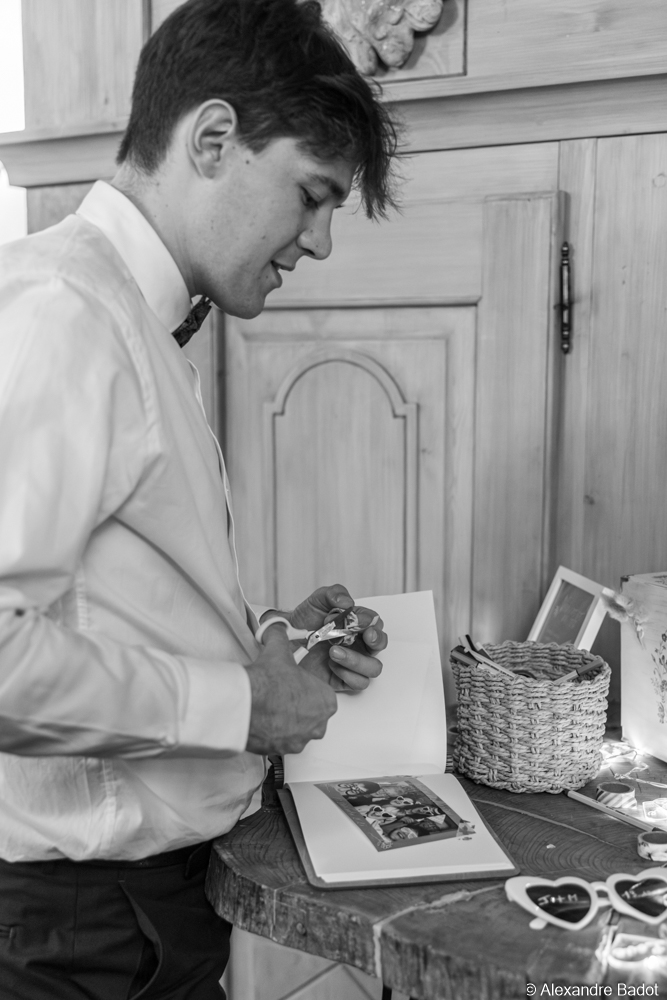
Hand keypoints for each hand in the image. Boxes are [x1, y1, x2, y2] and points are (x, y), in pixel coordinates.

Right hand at [245, 624, 336, 754]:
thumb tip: (276, 626)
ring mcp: (301, 740)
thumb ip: (280, 636)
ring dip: (287, 721)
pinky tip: (263, 719)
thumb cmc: (267, 682)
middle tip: (281, 695)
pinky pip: (282, 741)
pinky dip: (274, 733)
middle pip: (312, 714)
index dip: (306, 688)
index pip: (322, 695)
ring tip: (271, 707)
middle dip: (299, 706)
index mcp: (326, 701)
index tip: (294, 684)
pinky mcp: (283, 750)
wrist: (245, 704)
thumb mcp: (278, 650)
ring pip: (298, 730)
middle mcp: (318, 724)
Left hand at [290, 584, 387, 692]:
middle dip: (376, 640)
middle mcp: (359, 644)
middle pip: (380, 644)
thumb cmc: (305, 621)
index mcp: (358, 624)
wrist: (286, 639)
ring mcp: (353, 662)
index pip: (374, 622)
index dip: (369, 621)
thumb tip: (348, 602)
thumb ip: (333, 594)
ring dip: (357, 660)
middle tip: (366, 636)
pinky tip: (331, 665)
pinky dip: (347, 675)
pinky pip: (359, 683)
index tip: (355, 620)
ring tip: (333, 651)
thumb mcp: (317, 601)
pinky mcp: (344, 678)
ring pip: (373, 668)